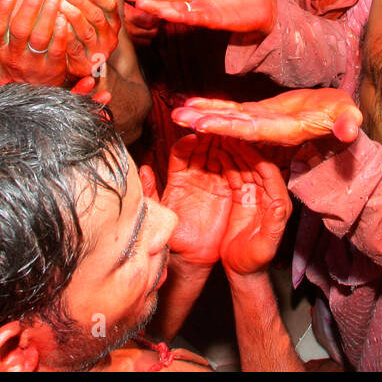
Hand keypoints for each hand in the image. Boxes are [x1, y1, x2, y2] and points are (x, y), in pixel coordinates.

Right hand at [0, 0, 73, 85]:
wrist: (33, 93)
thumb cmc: (17, 57)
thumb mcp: (1, 43)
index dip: (2, 8)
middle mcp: (14, 57)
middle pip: (20, 29)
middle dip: (30, 4)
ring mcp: (34, 64)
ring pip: (40, 37)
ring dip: (48, 14)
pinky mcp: (53, 69)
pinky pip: (57, 49)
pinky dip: (60, 32)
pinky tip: (64, 16)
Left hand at [58, 0, 122, 79]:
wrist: (83, 66)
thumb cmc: (88, 34)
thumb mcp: (99, 15)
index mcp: (113, 23)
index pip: (110, 5)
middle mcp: (109, 37)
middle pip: (96, 16)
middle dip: (80, 0)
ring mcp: (97, 51)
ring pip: (86, 31)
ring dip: (71, 15)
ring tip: (58, 3)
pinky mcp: (84, 63)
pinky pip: (74, 47)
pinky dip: (65, 34)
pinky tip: (55, 23)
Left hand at [159, 134, 232, 264]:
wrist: (189, 257)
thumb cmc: (170, 235)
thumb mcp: (157, 211)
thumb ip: (150, 190)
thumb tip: (142, 169)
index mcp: (177, 177)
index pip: (182, 151)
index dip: (187, 141)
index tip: (193, 134)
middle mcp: (194, 176)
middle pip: (202, 149)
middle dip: (207, 136)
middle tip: (214, 124)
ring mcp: (211, 182)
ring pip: (218, 156)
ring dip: (223, 143)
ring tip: (228, 132)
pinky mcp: (225, 192)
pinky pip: (232, 172)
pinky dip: (236, 159)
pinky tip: (239, 150)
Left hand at [171, 88, 362, 146]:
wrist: (338, 122)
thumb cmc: (345, 119)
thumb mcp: (348, 118)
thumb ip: (347, 125)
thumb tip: (349, 130)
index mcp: (284, 130)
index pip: (251, 130)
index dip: (225, 126)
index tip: (200, 124)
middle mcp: (267, 130)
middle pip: (232, 126)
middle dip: (205, 122)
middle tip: (177, 118)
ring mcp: (260, 123)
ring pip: (227, 119)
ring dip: (202, 115)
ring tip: (176, 112)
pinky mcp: (258, 114)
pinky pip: (231, 110)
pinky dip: (211, 106)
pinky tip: (191, 103)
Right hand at [219, 141, 290, 275]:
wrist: (241, 271)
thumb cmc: (254, 262)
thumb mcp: (264, 247)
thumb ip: (274, 226)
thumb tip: (281, 205)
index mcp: (278, 202)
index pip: (270, 172)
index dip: (256, 156)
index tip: (243, 141)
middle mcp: (268, 193)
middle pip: (255, 164)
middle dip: (242, 147)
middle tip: (227, 131)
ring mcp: (254, 193)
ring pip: (243, 165)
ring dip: (232, 151)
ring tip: (219, 135)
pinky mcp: (241, 195)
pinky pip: (233, 174)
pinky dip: (224, 162)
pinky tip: (214, 151)